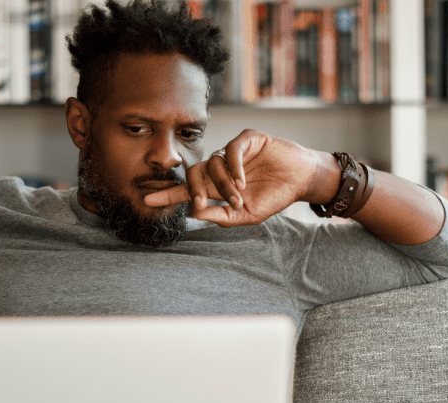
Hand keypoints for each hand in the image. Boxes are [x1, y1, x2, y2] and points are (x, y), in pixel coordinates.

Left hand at [144, 129, 334, 225]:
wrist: (300, 180)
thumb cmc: (274, 197)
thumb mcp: (247, 215)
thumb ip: (222, 216)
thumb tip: (195, 212)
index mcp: (217, 186)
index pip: (187, 190)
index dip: (168, 194)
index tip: (146, 200)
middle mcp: (220, 167)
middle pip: (193, 174)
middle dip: (193, 190)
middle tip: (200, 202)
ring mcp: (232, 152)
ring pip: (213, 164)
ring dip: (224, 185)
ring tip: (239, 197)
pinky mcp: (247, 139)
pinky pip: (230, 150)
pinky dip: (233, 167)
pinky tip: (242, 180)